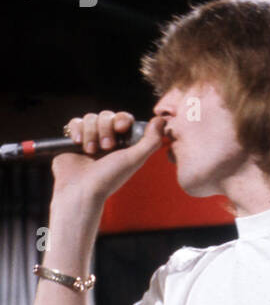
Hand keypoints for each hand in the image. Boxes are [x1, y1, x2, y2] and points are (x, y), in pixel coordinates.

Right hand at [51, 110, 167, 205]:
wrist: (82, 189)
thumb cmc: (110, 177)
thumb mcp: (134, 159)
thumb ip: (150, 141)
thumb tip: (161, 121)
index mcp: (124, 144)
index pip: (124, 119)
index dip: (122, 119)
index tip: (121, 128)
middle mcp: (108, 140)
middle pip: (107, 115)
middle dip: (105, 129)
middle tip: (106, 147)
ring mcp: (90, 139)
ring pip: (90, 118)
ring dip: (91, 133)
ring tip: (91, 151)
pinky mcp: (73, 140)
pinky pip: (75, 122)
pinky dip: (77, 131)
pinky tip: (78, 144)